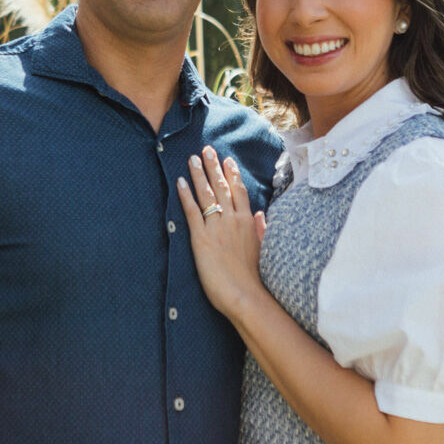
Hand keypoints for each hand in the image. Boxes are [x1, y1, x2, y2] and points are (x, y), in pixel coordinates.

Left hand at [176, 146, 266, 323]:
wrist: (246, 295)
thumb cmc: (255, 277)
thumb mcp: (263, 249)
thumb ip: (261, 229)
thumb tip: (261, 214)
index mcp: (248, 221)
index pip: (239, 190)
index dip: (232, 173)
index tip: (227, 159)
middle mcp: (233, 219)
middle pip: (221, 186)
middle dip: (213, 166)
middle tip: (206, 149)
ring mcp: (216, 227)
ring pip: (206, 193)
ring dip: (199, 174)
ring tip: (192, 159)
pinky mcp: (201, 238)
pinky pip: (192, 211)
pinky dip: (185, 195)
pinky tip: (179, 182)